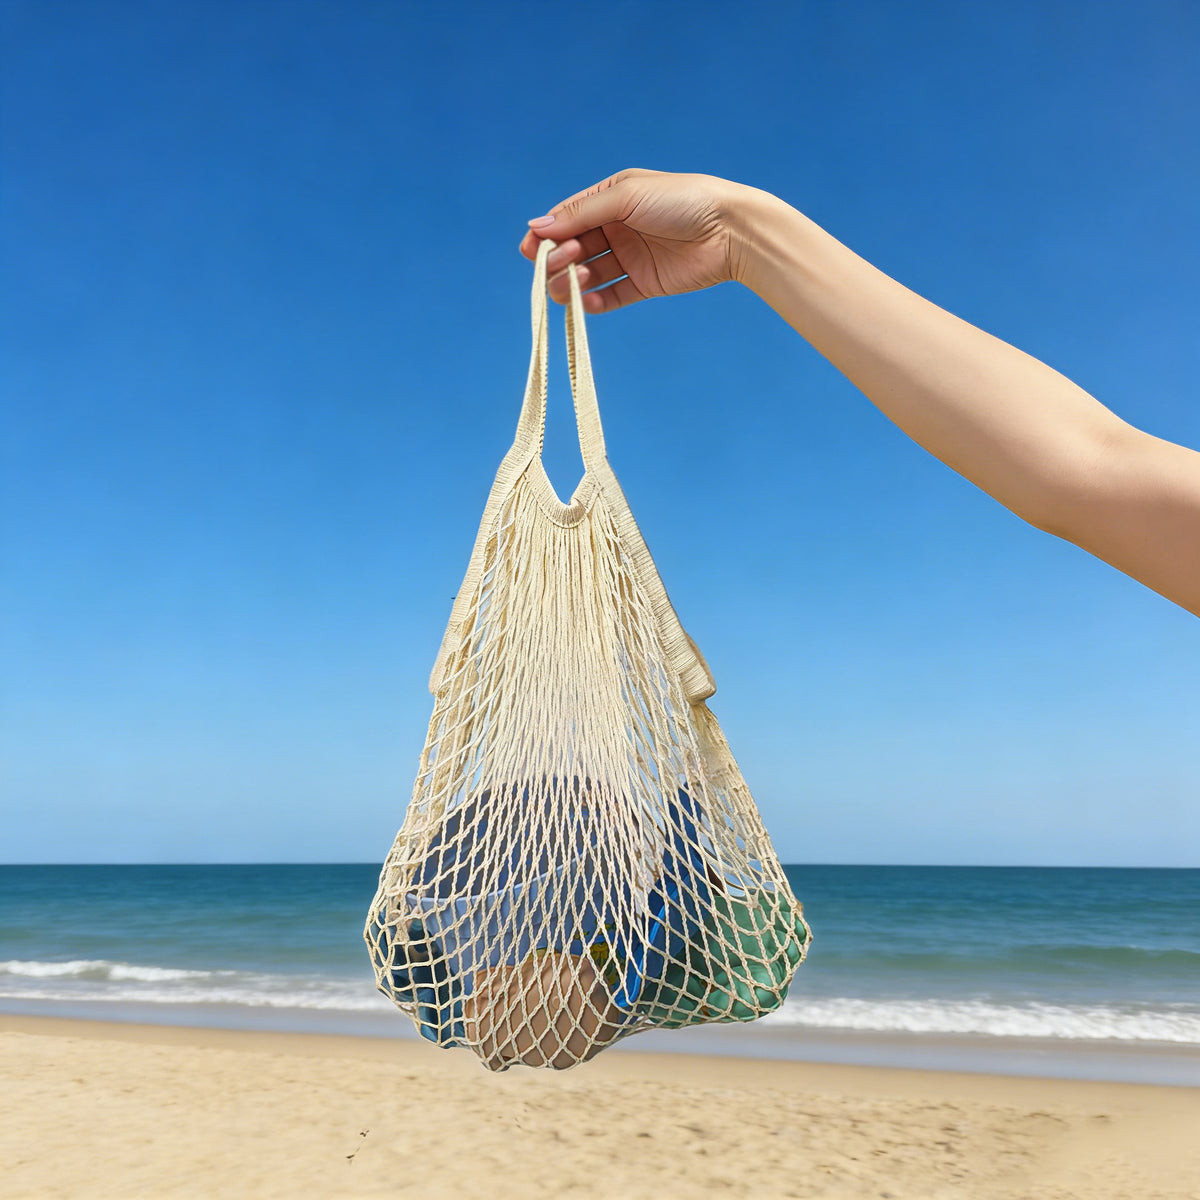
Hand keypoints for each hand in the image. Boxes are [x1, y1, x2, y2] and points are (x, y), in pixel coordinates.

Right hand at [519, 169, 755, 311]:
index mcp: (612, 198)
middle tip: (560, 264)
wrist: (730, 231)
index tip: (531, 250)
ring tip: (576, 283)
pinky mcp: (646, 284)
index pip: (568, 218)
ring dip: (574, 281)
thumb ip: (581, 213)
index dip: (547, 234)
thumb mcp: (626, 196)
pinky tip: (588, 303)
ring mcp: (632, 257)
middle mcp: (619, 227)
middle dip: (561, 258)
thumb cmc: (682, 201)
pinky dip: (596, 303)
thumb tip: (538, 226)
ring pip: (590, 274)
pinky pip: (614, 296)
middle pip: (575, 247)